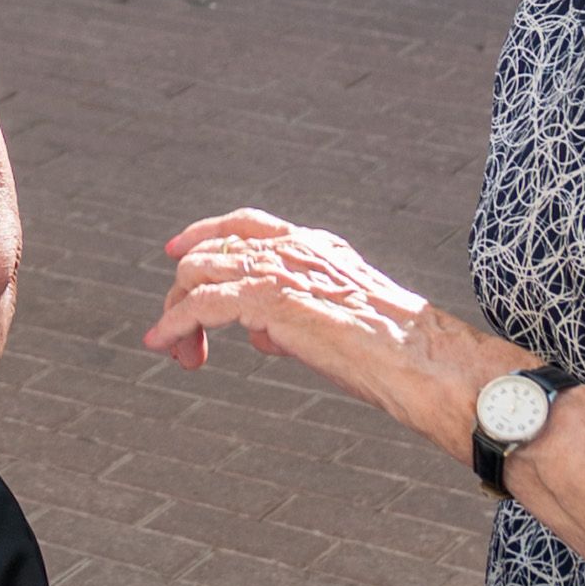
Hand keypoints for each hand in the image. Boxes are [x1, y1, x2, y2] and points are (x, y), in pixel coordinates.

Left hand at [144, 209, 500, 444]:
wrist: (422, 360)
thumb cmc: (394, 353)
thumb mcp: (337, 324)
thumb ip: (295, 320)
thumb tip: (263, 333)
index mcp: (316, 246)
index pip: (247, 225)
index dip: (205, 234)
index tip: (177, 251)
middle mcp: (295, 248)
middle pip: (211, 250)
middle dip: (185, 291)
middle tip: (179, 335)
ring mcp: (281, 270)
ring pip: (198, 272)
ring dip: (176, 313)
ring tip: (176, 352)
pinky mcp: (271, 299)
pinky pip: (202, 304)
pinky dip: (175, 323)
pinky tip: (162, 344)